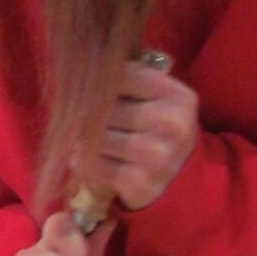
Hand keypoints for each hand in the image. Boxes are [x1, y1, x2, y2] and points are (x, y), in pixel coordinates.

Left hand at [78, 58, 197, 210]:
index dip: (97, 81)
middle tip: (78, 118)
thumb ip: (125, 80)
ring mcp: (159, 158)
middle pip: (105, 108)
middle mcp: (172, 126)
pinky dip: (84, 162)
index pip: (122, 76)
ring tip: (82, 139)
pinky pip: (95, 165)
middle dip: (86, 114)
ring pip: (97, 138)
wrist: (176, 180)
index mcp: (178, 98)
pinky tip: (88, 159)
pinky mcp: (141, 184)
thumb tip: (78, 71)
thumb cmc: (156, 130)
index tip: (85, 87)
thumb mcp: (154, 99)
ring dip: (82, 139)